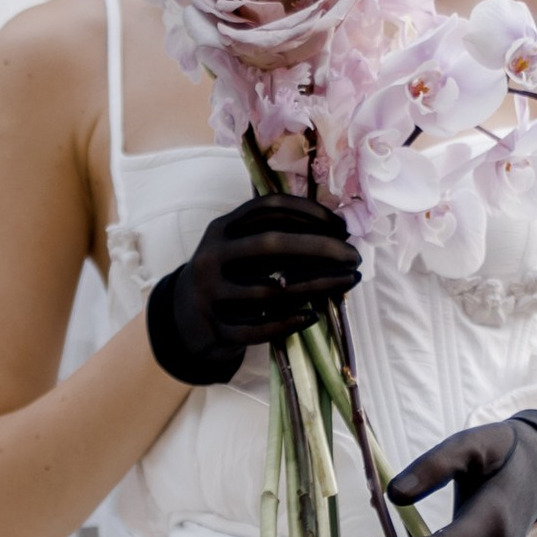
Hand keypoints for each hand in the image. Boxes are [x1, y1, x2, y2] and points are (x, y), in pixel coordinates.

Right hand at [144, 195, 360, 388]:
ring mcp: (211, 294)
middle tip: (353, 255)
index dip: (307, 212)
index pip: (267, 208)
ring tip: (348, 281)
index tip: (340, 225)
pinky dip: (288, 322)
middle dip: (319, 247)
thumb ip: (272, 235)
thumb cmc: (228, 276)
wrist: (184, 318)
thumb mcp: (237, 247)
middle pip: (270, 244)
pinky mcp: (217, 329)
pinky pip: (258, 328)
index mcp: (221, 229)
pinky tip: (313, 316)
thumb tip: (337, 231)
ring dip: (317, 285)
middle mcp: (212, 257)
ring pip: (270, 289)